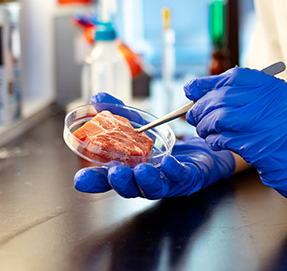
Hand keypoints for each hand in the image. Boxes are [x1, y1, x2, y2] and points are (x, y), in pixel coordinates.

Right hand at [73, 92, 235, 198]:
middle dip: (119, 183)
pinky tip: (167, 161)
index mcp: (133, 170)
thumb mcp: (142, 126)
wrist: (205, 149)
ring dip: (145, 180)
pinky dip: (173, 170)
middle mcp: (148, 181)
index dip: (95, 180)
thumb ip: (119, 114)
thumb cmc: (169, 144)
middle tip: (114, 173)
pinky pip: (180, 177)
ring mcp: (169, 182)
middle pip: (130, 188)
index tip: (80, 179)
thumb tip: (97, 98)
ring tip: (140, 170)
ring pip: (154, 189)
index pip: (110, 179)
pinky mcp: (189, 178)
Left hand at [184, 67, 286, 217]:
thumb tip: (206, 91)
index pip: (236, 77)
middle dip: (202, 106)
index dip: (209, 82)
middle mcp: (272, 103)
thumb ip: (250, 97)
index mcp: (277, 90)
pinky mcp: (257, 147)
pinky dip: (214, 140)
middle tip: (193, 115)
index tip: (192, 88)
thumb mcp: (279, 108)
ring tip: (204, 130)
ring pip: (221, 117)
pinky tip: (215, 142)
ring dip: (205, 124)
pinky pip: (224, 138)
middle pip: (224, 96)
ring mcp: (266, 125)